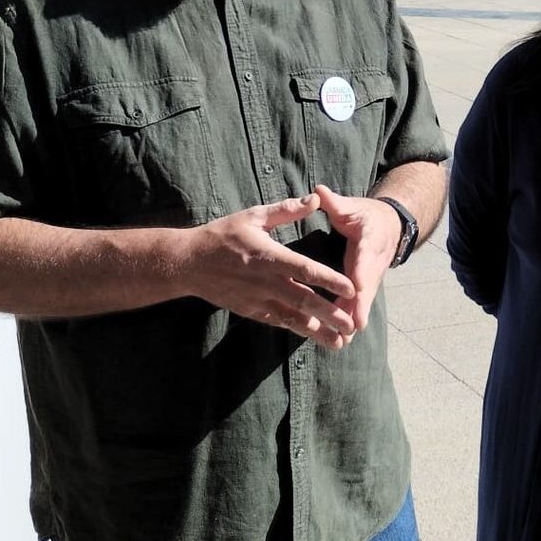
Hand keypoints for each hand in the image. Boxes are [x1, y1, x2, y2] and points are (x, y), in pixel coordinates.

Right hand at [182, 194, 358, 349]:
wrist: (188, 263)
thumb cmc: (222, 235)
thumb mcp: (252, 216)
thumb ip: (286, 210)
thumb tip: (315, 198)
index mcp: (268, 256)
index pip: (305, 270)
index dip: (329, 280)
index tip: (351, 289)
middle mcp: (265, 282)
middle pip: (303, 300)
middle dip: (329, 314)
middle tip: (352, 324)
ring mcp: (257, 299)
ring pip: (292, 318)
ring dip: (317, 331)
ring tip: (340, 342)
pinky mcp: (250, 310)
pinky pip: (277, 321)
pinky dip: (296, 329)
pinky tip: (314, 336)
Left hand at [315, 185, 402, 333]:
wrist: (389, 228)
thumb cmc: (365, 216)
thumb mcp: (352, 206)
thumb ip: (335, 202)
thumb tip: (318, 191)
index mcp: (369, 241)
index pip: (365, 258)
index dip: (362, 274)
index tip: (358, 287)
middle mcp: (371, 264)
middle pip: (366, 288)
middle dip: (359, 307)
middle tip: (352, 327)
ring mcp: (370, 278)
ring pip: (362, 302)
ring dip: (353, 320)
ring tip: (343, 342)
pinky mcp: (364, 288)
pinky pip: (357, 306)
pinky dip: (350, 322)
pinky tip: (339, 341)